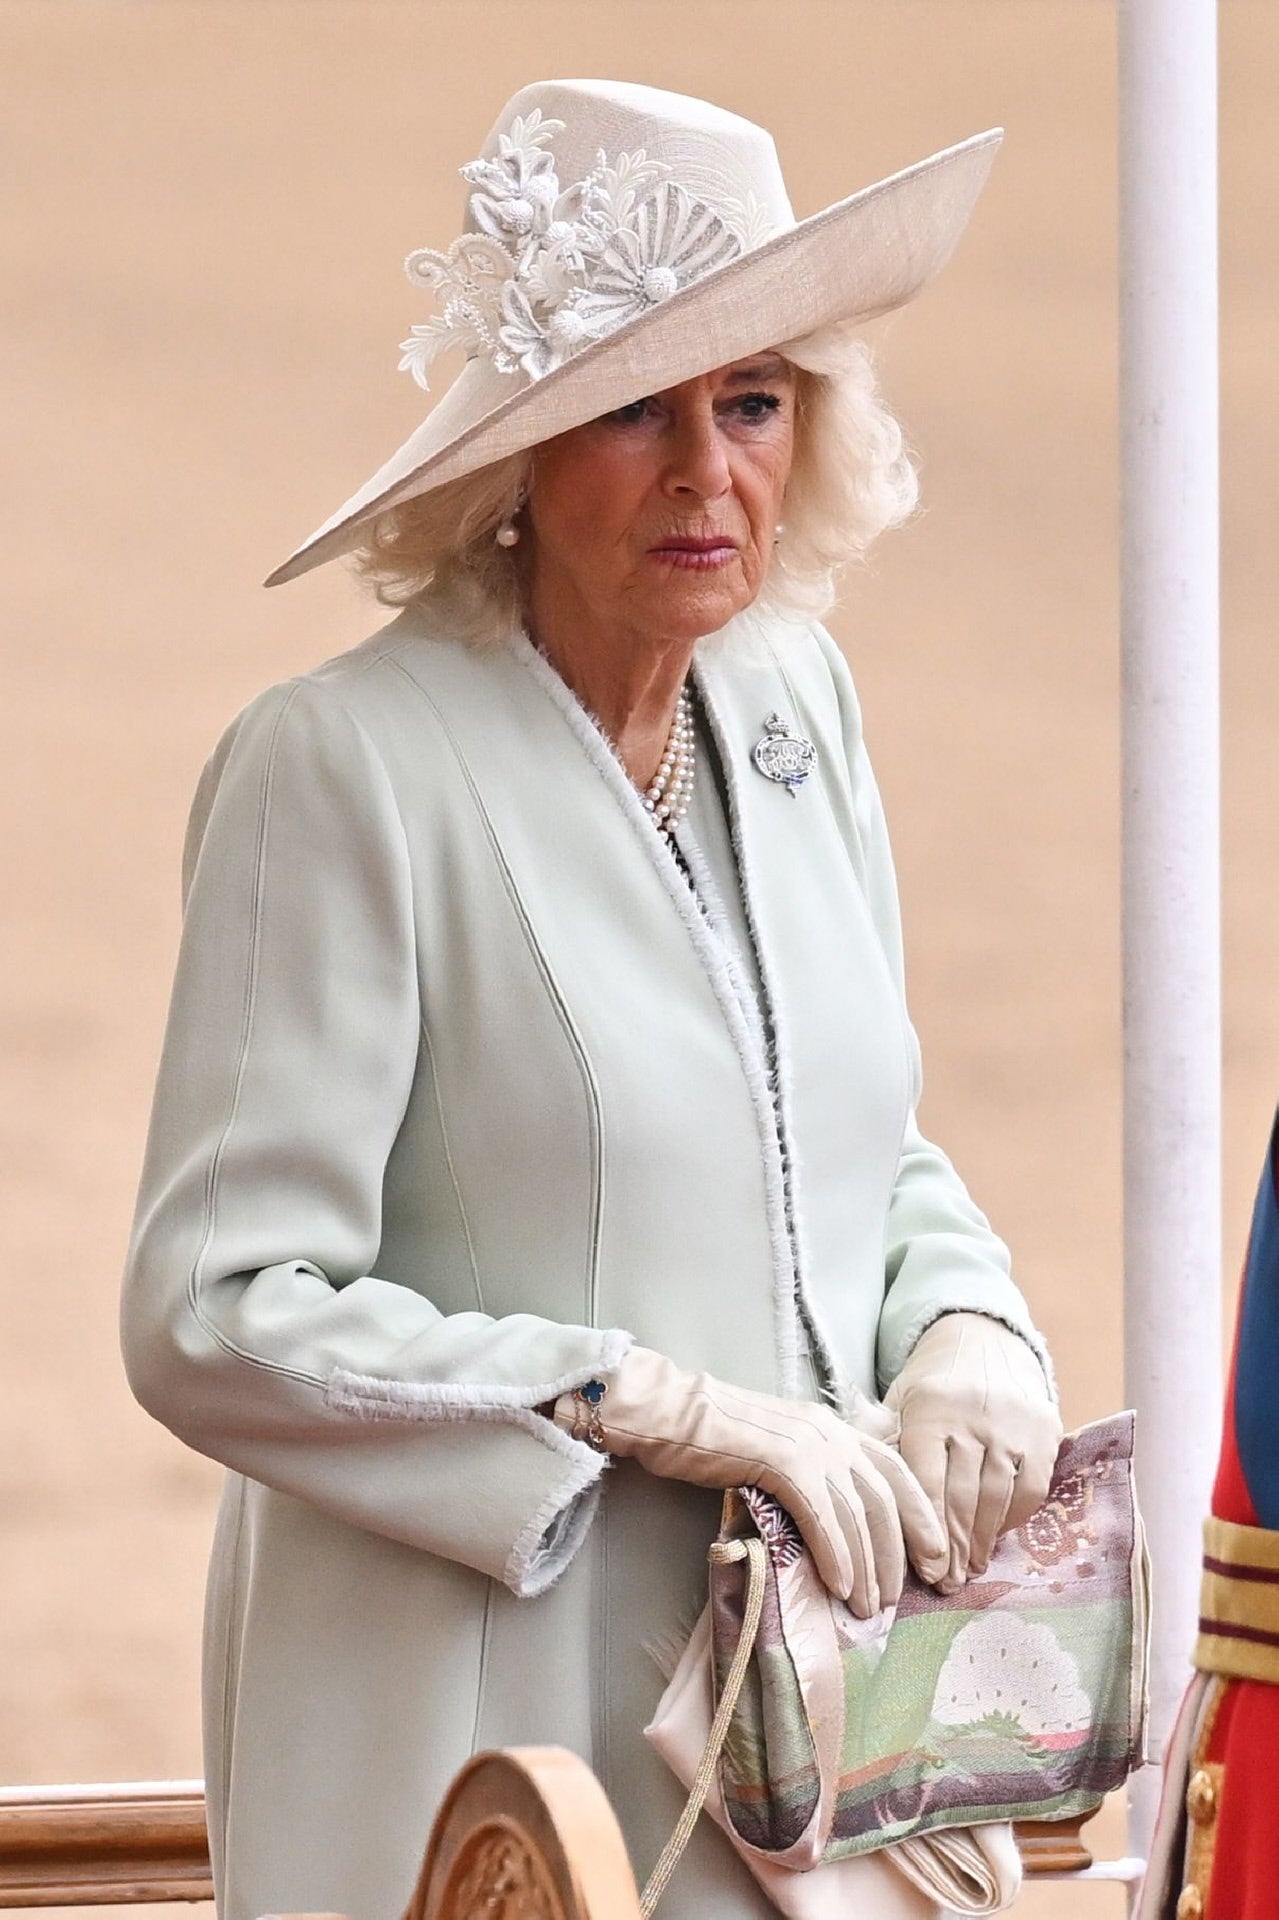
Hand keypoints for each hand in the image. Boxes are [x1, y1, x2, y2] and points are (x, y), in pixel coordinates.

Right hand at [555, 1346, 947, 1615]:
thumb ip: (815, 1472)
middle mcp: (832, 1432)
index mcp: (835, 1427)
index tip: (936, 1559)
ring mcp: (809, 1445)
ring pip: (857, 1514)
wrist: (673, 1413)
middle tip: (903, 1596)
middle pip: (884, 1500)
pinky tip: (840, 1586)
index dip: (922, 1517)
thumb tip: (842, 1524)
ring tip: (870, 1606)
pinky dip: (836, 1554)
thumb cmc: (717, 1436)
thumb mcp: (783, 1446)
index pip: (896, 1473)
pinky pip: (822, 1516)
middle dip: (900, 1553)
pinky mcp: (783, 1462)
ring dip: (869, 1566)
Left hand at [884, 1312, 1062, 1593]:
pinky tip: (997, 1538)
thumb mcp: (898, 1403)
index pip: (925, 1480)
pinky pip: (1030, 1489)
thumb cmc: (930, 1388)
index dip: (925, 1531)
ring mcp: (1011, 1423)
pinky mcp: (1043, 1430)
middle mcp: (971, 1415)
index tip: (926, 1571)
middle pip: (961, 1496)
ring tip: (971, 1571)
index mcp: (928, 1408)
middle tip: (948, 1584)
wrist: (983, 1342)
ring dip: (983, 1542)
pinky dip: (1014, 1519)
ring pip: (996, 1497)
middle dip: (954, 1548)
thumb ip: (882, 1445)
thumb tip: (863, 1499)